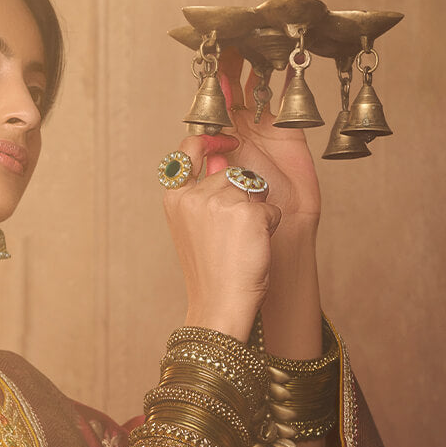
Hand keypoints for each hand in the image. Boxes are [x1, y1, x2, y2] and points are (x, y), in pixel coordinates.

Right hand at [162, 133, 281, 342]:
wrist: (220, 306)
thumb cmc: (211, 274)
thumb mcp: (195, 229)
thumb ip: (203, 193)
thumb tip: (222, 159)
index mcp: (175, 200)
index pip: (189, 150)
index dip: (210, 141)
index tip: (226, 140)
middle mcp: (193, 196)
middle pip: (233, 174)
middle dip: (242, 196)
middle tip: (234, 236)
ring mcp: (219, 201)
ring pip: (254, 189)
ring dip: (257, 213)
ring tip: (243, 243)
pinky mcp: (247, 212)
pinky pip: (271, 208)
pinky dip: (270, 227)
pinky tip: (254, 248)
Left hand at [214, 49, 320, 233]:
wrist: (276, 240)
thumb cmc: (241, 225)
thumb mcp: (217, 192)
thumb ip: (212, 163)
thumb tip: (208, 134)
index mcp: (212, 146)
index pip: (207, 107)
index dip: (206, 86)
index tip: (206, 61)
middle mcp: (235, 133)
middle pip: (229, 89)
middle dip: (228, 64)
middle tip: (229, 36)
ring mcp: (261, 130)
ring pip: (255, 87)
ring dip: (254, 62)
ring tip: (254, 35)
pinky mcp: (287, 131)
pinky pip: (286, 97)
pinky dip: (287, 75)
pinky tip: (287, 54)